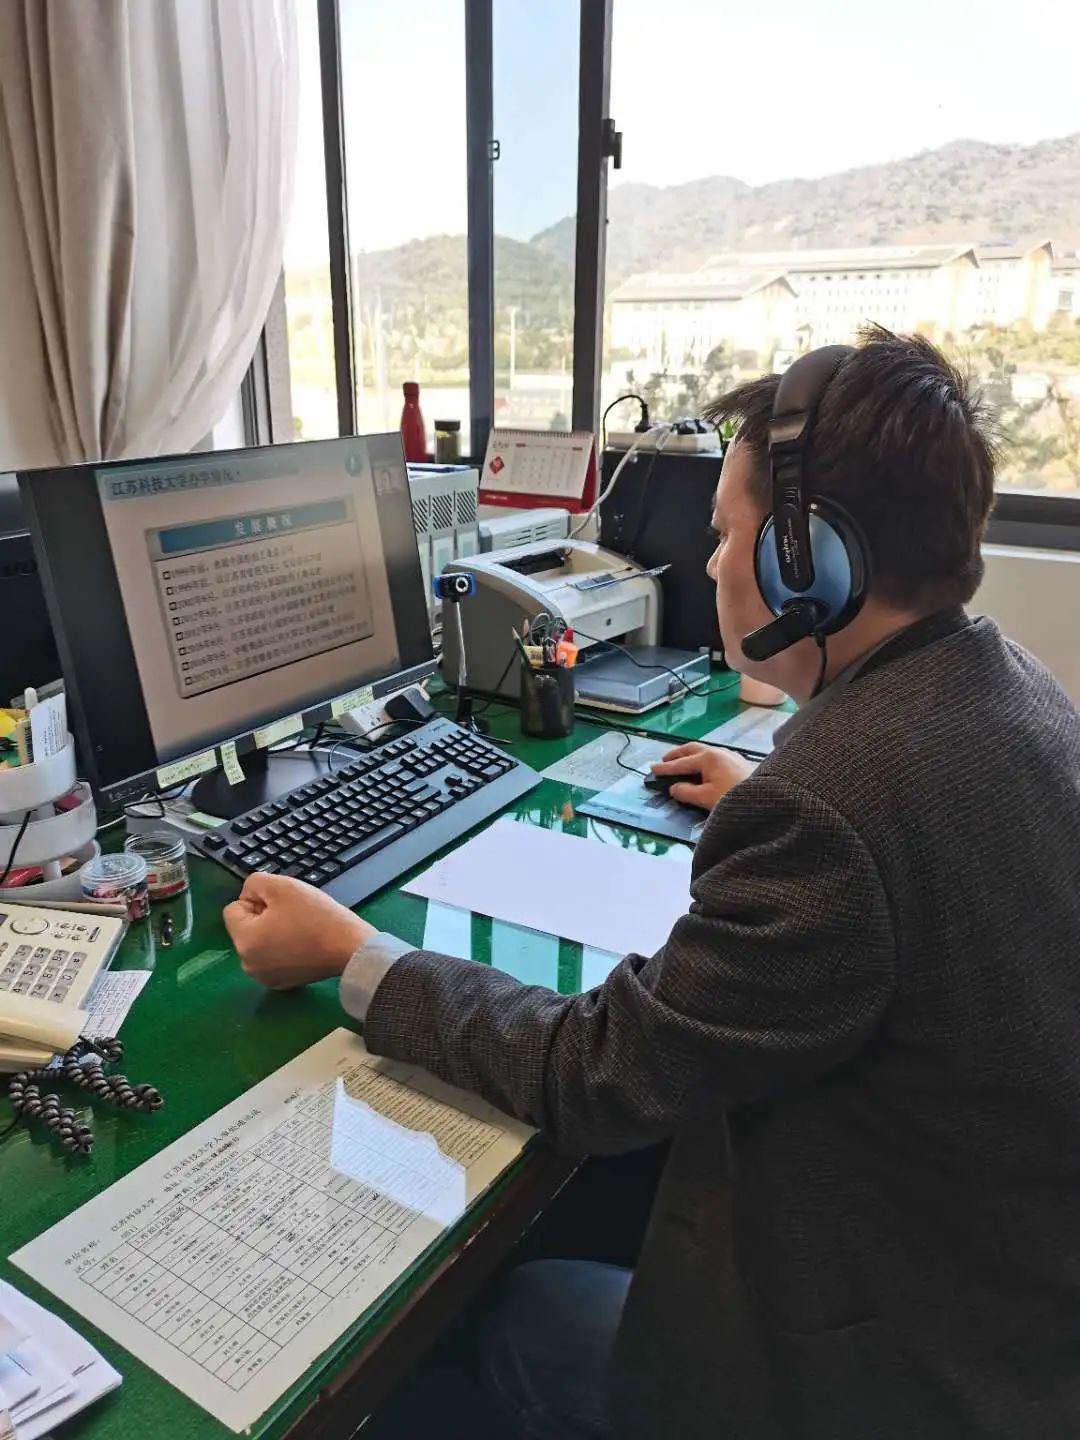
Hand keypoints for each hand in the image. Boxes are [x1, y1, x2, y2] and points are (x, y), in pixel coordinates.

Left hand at [223, 872, 374, 989]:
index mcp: (244, 941)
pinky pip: (271, 958)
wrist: (349, 948)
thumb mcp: (282, 885)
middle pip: (245, 927)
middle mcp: (247, 964)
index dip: (257, 899)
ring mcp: (264, 977)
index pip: (233, 908)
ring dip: (272, 933)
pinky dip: (282, 950)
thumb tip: (250, 895)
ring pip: (259, 942)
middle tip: (293, 915)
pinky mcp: (281, 984)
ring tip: (299, 929)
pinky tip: (303, 945)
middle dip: (263, 917)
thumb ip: (255, 883)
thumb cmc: (316, 916)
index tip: (282, 903)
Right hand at [650, 742, 755, 811]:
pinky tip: (704, 768)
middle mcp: (719, 752)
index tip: (652, 769)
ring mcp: (731, 755)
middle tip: (664, 761)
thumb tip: (673, 788)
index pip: (681, 763)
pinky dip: (703, 759)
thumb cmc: (733, 798)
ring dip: (690, 755)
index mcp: (708, 758)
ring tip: (681, 763)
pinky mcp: (739, 762)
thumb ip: (686, 792)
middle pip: (692, 749)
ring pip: (705, 751)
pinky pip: (715, 756)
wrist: (766, 801)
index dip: (665, 768)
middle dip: (677, 755)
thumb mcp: (705, 798)